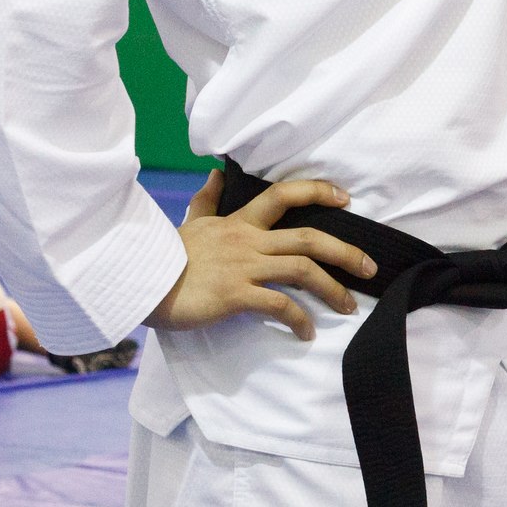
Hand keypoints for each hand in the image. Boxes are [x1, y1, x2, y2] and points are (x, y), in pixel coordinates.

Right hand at [147, 168, 376, 341]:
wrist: (136, 281)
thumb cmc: (164, 256)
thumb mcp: (190, 222)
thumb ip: (207, 200)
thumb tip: (217, 174)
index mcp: (240, 223)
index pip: (283, 195)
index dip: (318, 191)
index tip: (346, 197)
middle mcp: (248, 241)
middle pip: (310, 238)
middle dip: (346, 252)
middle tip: (369, 268)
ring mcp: (243, 267)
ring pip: (302, 271)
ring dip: (333, 290)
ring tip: (349, 306)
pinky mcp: (235, 295)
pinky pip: (279, 306)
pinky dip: (299, 319)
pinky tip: (306, 332)